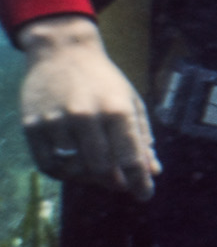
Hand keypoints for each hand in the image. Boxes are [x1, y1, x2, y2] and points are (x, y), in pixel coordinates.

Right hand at [17, 15, 159, 199]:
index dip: (140, 182)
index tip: (144, 195)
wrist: (62, 51)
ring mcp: (56, 122)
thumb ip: (142, 137)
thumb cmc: (103, 80)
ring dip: (90, 178)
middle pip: (103, 169)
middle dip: (116, 182)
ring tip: (98, 171)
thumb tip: (153, 171)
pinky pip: (48, 165)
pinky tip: (74, 168)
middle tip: (121, 184)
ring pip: (75, 170)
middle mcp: (85, 116)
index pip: (131, 157)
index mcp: (116, 109)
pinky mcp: (32, 126)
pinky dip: (64, 174)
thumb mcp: (131, 102)